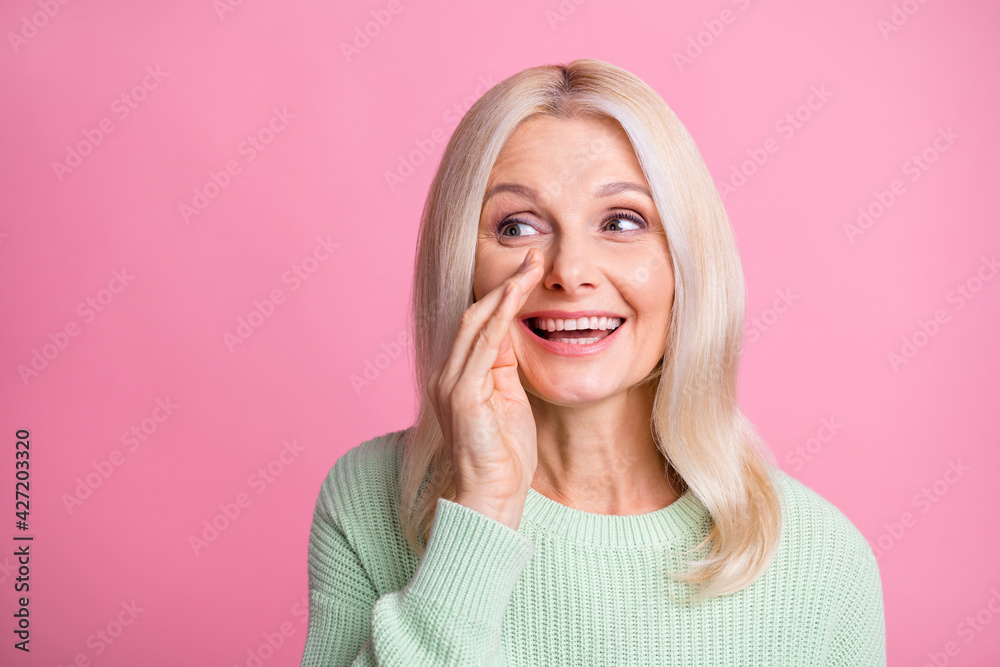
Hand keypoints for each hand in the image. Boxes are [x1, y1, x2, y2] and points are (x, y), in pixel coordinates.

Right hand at [428, 248, 542, 530]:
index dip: (504, 294)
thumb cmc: (505, 457)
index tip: (530, 268)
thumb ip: (505, 369)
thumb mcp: (509, 402)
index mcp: (460, 376)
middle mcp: (448, 374)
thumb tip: (514, 335)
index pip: (480, 323)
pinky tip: (517, 297)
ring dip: (505, 291)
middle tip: (534, 255)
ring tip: (531, 266)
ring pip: (476, 323)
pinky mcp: (461, 395)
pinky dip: (499, 317)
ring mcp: (451, 383)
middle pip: (475, 314)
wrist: (490, 499)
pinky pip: (482, 346)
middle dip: (505, 282)